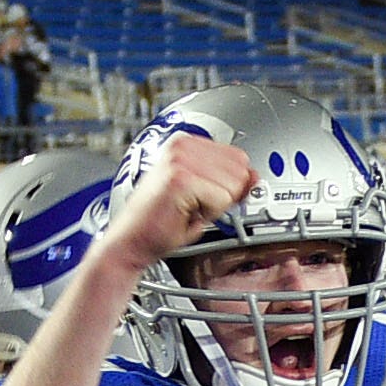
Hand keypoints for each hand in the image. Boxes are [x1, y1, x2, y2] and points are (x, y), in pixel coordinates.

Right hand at [105, 128, 252, 263]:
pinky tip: (183, 214)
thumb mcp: (202, 196)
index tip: (208, 195)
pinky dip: (207, 215)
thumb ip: (229, 183)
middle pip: (240, 169)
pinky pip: (221, 199)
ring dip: (215, 206)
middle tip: (194, 205)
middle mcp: (182, 146)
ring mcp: (180, 160)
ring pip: (233, 185)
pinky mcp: (181, 178)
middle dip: (224, 195)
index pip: (238, 157)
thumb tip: (255, 176)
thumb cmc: (159, 221)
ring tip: (187, 209)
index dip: (232, 183)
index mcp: (185, 143)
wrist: (130, 241)